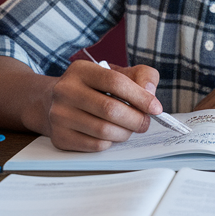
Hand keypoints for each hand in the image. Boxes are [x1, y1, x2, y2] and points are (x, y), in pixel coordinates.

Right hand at [43, 60, 162, 151]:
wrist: (58, 102)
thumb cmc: (96, 88)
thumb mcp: (118, 73)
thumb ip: (141, 76)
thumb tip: (149, 92)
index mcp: (81, 70)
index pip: (115, 82)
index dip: (140, 97)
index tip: (155, 108)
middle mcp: (65, 91)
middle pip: (110, 109)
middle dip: (136, 119)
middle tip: (144, 122)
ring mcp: (59, 115)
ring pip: (104, 130)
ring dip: (125, 133)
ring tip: (129, 128)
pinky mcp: (60, 136)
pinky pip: (95, 145)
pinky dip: (110, 142)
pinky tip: (111, 134)